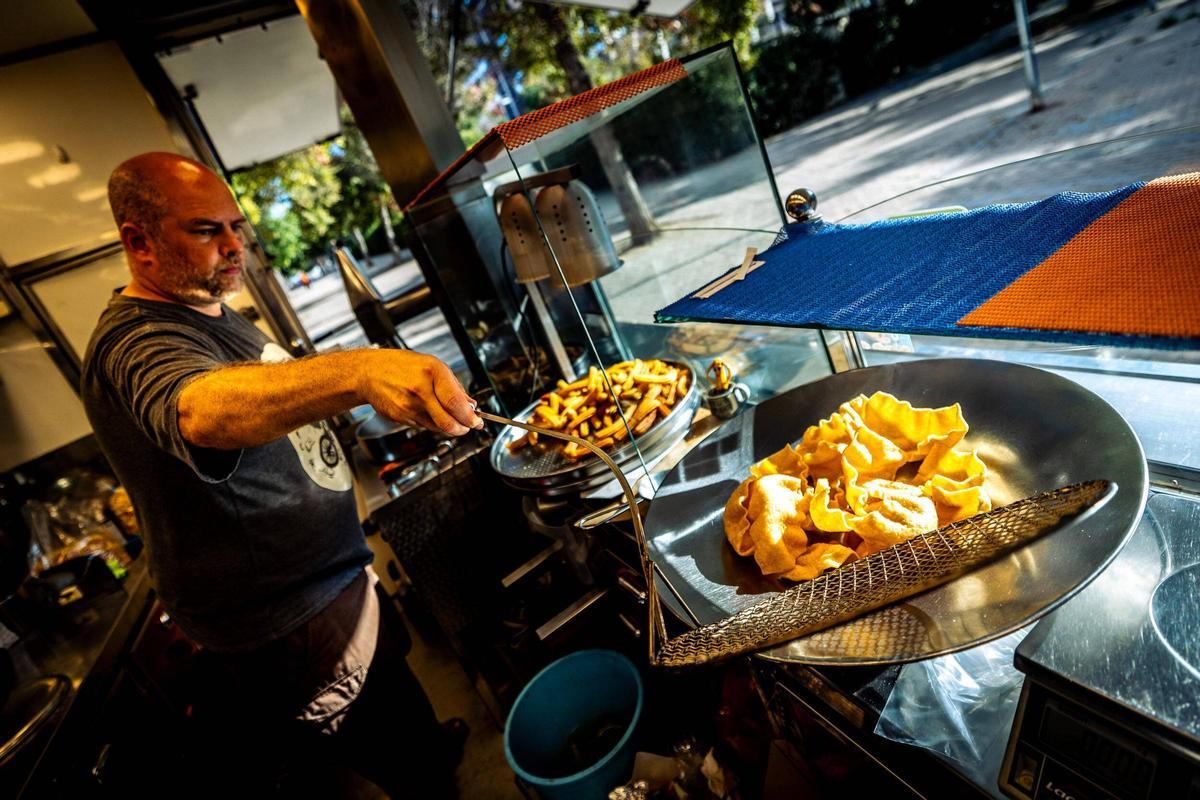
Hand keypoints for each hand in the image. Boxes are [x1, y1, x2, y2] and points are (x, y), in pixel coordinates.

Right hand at [358, 350, 483, 435]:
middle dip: (463, 428)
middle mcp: (420, 389)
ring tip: (451, 417)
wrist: (369, 372)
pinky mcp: (400, 417)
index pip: (456, 402)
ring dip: (448, 426)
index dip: (470, 417)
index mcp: (432, 372)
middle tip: (469, 426)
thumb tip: (471, 405)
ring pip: (437, 427)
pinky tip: (429, 412)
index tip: (477, 421)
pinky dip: (432, 423)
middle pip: (448, 421)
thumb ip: (454, 386)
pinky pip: (424, 426)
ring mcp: (408, 406)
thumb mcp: (432, 365)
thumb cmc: (401, 366)